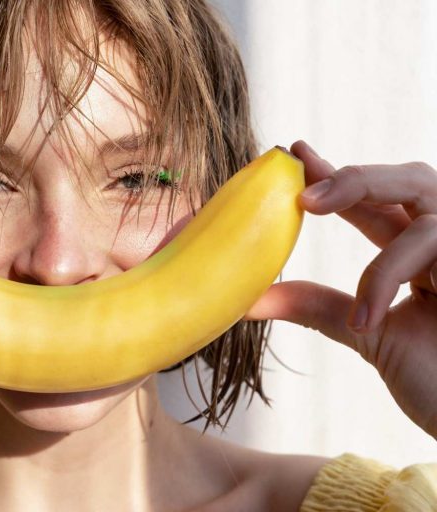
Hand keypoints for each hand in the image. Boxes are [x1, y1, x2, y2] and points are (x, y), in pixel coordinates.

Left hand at [245, 140, 436, 438]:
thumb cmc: (436, 380)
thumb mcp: (367, 333)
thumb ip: (319, 306)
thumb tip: (254, 296)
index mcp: (421, 254)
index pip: (377, 202)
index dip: (336, 176)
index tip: (293, 154)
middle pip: (411, 179)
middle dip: (355, 176)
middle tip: (303, 189)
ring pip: (425, 197)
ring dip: (365, 208)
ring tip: (319, 228)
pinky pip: (433, 244)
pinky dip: (388, 275)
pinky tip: (367, 320)